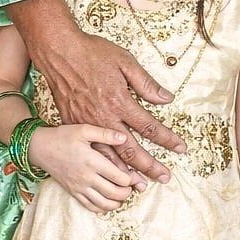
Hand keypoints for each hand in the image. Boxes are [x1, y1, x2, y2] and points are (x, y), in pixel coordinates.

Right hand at [29, 124, 142, 212]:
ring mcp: (79, 187)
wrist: (41, 148)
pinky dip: (102, 208)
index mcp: (92, 161)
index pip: (119, 177)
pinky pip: (90, 207)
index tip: (135, 174)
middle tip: (131, 186)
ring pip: (103, 204)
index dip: (131, 179)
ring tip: (122, 194)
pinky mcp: (73, 192)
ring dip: (117, 202)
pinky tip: (108, 202)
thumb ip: (105, 134)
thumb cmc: (63, 136)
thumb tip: (124, 138)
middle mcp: (87, 177)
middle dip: (127, 192)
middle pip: (114, 193)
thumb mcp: (84, 129)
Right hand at [30, 25, 186, 184]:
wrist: (59, 53)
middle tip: (165, 177)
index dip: (167, 139)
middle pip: (132, 149)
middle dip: (150, 165)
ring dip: (127, 172)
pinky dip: (103, 165)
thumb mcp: (125, 61)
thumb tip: (166, 98)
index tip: (180, 148)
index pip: (149, 126)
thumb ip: (146, 83)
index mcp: (120, 102)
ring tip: (141, 186)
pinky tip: (111, 174)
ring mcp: (88, 124)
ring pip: (110, 156)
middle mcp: (104, 118)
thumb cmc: (93, 53)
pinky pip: (92, 151)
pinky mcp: (74, 125)